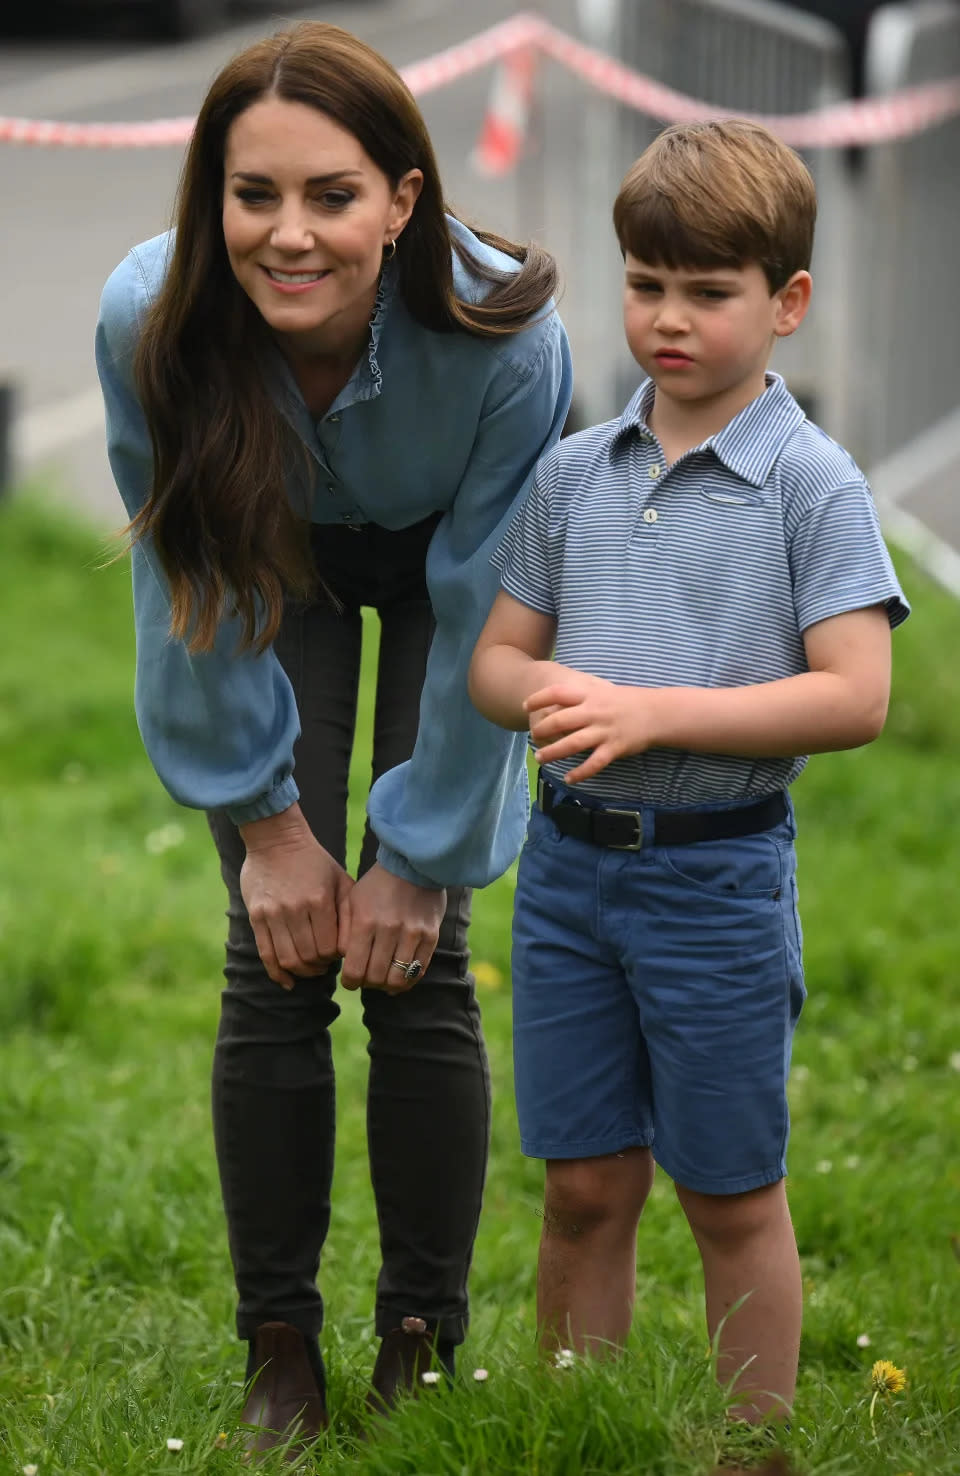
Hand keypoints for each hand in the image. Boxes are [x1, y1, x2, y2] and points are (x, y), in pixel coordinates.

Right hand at [239, 807, 353, 989]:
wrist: (275, 840)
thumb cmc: (315, 862)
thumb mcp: (340, 880)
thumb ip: (350, 912)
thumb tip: (352, 948)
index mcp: (319, 900)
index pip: (330, 948)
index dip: (336, 957)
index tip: (338, 953)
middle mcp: (295, 909)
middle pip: (309, 957)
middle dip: (320, 966)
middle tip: (325, 963)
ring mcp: (273, 914)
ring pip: (288, 960)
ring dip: (302, 971)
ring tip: (310, 968)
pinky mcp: (256, 917)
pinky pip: (266, 954)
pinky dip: (277, 974)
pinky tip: (288, 982)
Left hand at [338, 862, 445, 993]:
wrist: (413, 864)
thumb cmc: (376, 885)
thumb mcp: (352, 901)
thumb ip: (343, 932)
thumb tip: (342, 962)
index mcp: (365, 922)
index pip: (354, 970)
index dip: (350, 982)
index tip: (350, 980)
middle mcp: (389, 929)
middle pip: (375, 978)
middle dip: (367, 984)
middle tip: (366, 978)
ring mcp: (412, 933)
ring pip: (398, 979)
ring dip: (387, 985)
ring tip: (383, 978)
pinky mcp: (430, 935)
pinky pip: (418, 971)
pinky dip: (408, 980)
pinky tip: (400, 977)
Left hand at [524, 676, 660, 783]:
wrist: (657, 712)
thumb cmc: (629, 701)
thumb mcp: (604, 690)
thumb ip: (584, 694)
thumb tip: (560, 696)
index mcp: (590, 695)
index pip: (558, 693)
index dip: (539, 698)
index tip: (526, 706)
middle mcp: (594, 712)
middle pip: (560, 721)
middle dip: (542, 730)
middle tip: (532, 737)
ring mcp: (604, 730)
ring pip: (572, 744)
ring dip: (554, 753)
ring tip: (540, 759)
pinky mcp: (614, 747)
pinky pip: (594, 763)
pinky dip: (580, 772)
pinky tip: (569, 778)